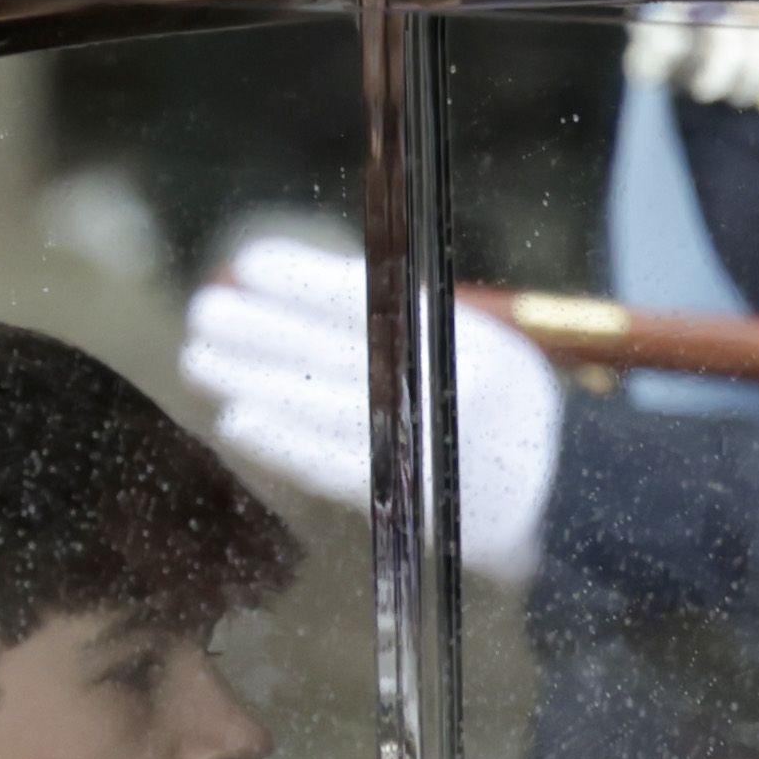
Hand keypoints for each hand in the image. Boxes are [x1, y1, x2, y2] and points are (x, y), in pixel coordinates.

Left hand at [180, 232, 563, 587]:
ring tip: (198, 359)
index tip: (245, 262)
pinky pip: (333, 465)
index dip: (303, 279)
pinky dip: (281, 442)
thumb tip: (287, 289)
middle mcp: (445, 384)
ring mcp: (426, 441)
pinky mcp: (408, 496)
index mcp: (464, 335)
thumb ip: (394, 319)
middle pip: (335, 348)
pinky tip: (236, 420)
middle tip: (203, 311)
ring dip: (252, 380)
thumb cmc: (493, 402)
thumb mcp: (463, 343)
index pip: (372, 299)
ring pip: (321, 404)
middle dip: (261, 328)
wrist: (559, 490)